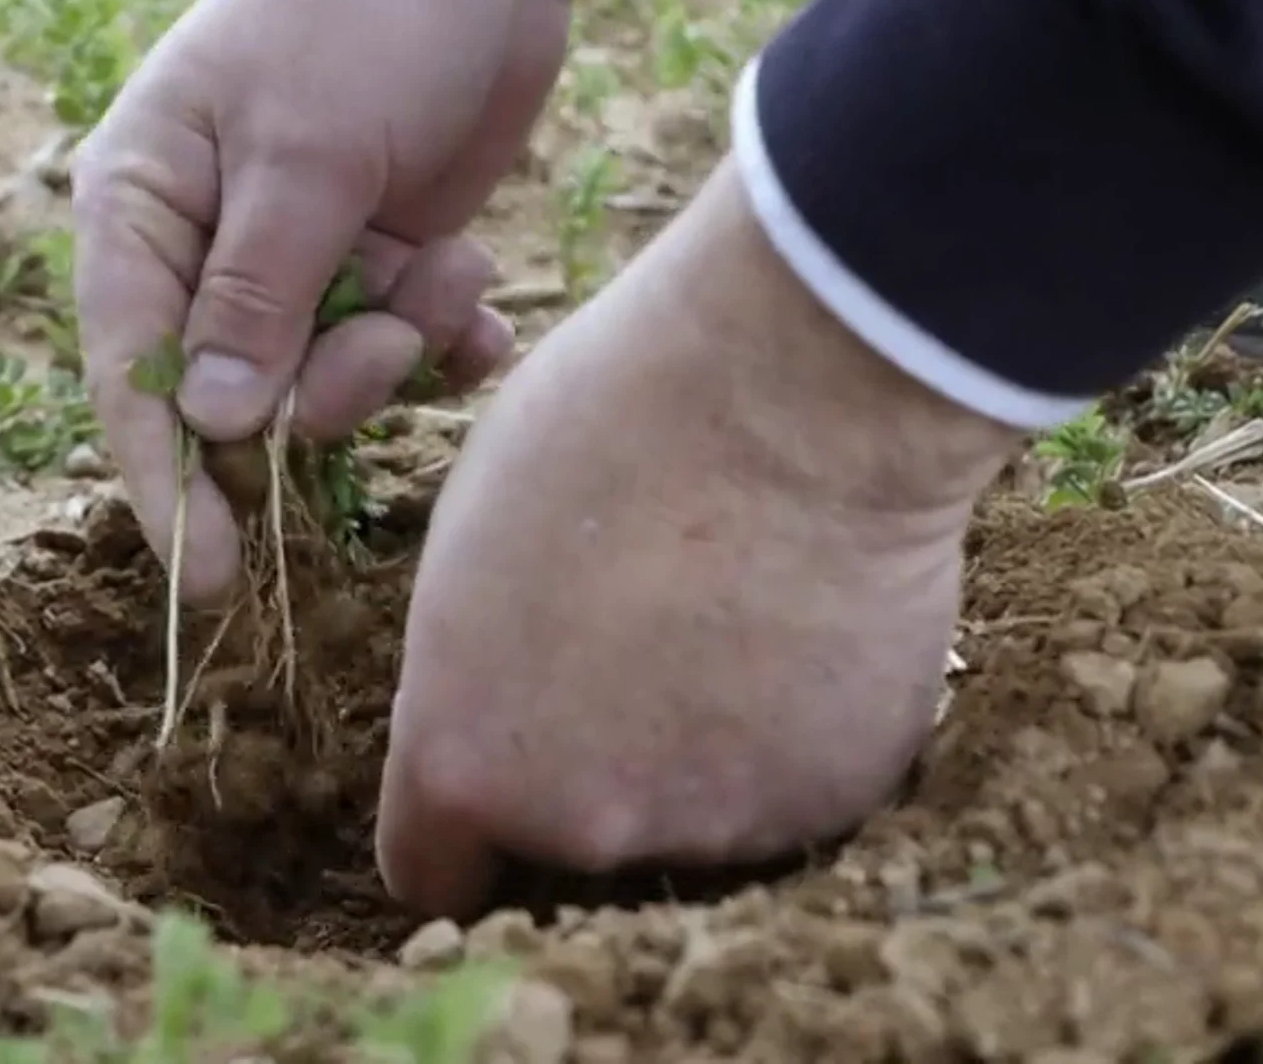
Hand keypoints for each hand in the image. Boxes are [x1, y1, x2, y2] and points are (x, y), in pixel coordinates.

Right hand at [72, 0, 569, 601]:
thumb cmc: (363, 17)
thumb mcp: (305, 159)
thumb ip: (258, 298)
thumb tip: (208, 426)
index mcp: (146, 207)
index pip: (131, 371)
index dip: (163, 482)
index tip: (208, 576)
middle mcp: (212, 244)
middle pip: (238, 395)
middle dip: (324, 392)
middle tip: (386, 343)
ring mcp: (302, 254)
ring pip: (331, 376)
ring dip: (399, 348)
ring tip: (446, 272)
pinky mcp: (385, 253)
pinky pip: (401, 344)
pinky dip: (446, 343)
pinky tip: (485, 323)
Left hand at [375, 160, 1021, 917]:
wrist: (797, 393)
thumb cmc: (607, 424)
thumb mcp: (468, 541)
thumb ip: (469, 667)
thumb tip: (500, 701)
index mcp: (466, 761)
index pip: (432, 870)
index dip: (464, 821)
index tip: (500, 774)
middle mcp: (582, 824)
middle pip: (569, 839)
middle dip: (589, 771)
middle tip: (638, 645)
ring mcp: (714, 824)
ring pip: (689, 813)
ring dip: (699, 749)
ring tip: (733, 617)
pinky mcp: (830, 799)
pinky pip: (792, 784)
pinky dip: (794, 732)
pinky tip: (803, 628)